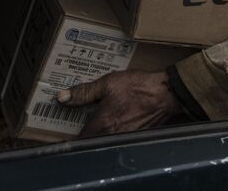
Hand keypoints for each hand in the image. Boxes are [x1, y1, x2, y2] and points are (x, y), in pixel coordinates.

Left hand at [56, 69, 181, 137]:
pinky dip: (111, 134)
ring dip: (97, 135)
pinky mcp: (133, 137)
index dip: (69, 139)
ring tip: (95, 123)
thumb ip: (83, 92)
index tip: (62, 133)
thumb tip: (62, 97)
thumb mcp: (108, 83)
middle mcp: (111, 136)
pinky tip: (113, 122)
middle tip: (77, 125)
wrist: (165, 93)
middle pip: (90, 143)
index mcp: (101, 124)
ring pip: (103, 142)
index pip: (79, 141)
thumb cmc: (138, 87)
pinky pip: (116, 140)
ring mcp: (123, 138)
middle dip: (82, 136)